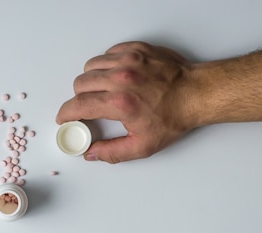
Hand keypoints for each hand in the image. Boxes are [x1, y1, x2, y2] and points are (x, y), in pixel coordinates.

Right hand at [56, 42, 195, 162]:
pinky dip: (106, 65)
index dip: (66, 113)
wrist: (196, 94)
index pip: (79, 105)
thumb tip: (91, 154)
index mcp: (120, 104)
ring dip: (91, 79)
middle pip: (81, 83)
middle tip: (89, 106)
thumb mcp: (143, 146)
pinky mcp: (136, 50)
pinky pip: (108, 53)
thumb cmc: (173, 117)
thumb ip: (112, 152)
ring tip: (103, 90)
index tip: (64, 118)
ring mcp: (129, 61)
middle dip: (80, 97)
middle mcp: (121, 78)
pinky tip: (115, 76)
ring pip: (91, 66)